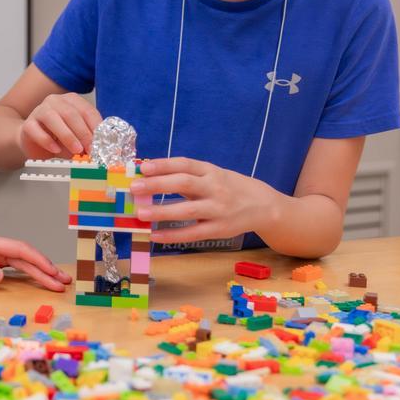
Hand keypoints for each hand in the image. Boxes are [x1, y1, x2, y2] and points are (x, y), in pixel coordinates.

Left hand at [0, 233, 72, 291]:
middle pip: (24, 256)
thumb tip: (0, 276)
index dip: (39, 261)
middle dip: (45, 269)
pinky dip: (26, 273)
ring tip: (57, 282)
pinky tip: (36, 279)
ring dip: (39, 272)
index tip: (53, 273)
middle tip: (63, 283)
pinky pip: (12, 267)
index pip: (20, 250)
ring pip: (20, 262)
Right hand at [18, 93, 101, 158]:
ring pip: (53, 119)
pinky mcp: (28, 124)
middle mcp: (55, 101)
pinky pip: (36, 130)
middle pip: (71, 114)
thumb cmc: (58, 138)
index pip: (87, 111)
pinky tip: (55, 150)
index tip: (100, 143)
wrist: (32, 141)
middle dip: (83, 133)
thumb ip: (88, 141)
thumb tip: (103, 152)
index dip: (95, 127)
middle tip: (90, 149)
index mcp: (71, 101)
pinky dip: (47, 141)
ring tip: (76, 150)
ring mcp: (39, 111)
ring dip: (67, 136)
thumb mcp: (77, 138)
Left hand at [129, 158, 281, 243]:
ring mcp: (218, 209)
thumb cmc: (231, 188)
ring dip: (161, 212)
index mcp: (211, 171)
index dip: (163, 165)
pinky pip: (192, 233)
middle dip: (157, 185)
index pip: (185, 164)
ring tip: (140, 214)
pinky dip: (172, 235)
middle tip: (134, 188)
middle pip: (184, 184)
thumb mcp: (214, 175)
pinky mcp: (219, 229)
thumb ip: (188, 176)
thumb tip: (151, 176)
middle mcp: (215, 188)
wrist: (265, 206)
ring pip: (187, 210)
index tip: (143, 167)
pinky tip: (155, 236)